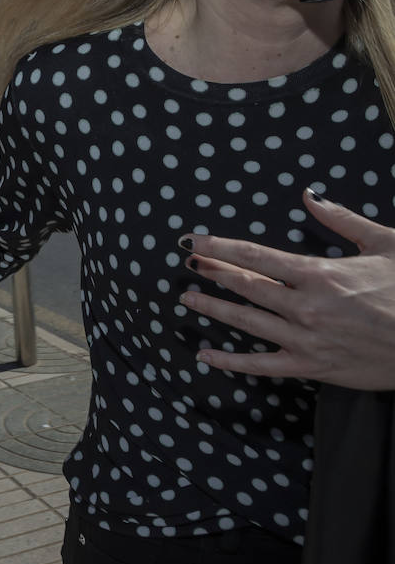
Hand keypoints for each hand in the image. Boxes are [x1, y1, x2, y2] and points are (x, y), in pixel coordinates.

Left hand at [182, 188, 394, 389]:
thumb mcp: (384, 244)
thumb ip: (342, 220)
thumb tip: (310, 196)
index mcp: (319, 274)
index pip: (256, 256)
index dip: (220, 247)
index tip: (194, 241)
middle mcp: (305, 306)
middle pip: (246, 286)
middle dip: (213, 272)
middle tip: (188, 264)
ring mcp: (306, 339)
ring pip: (246, 322)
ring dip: (213, 309)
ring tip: (188, 298)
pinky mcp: (312, 367)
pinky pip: (262, 366)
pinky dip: (231, 361)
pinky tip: (206, 356)